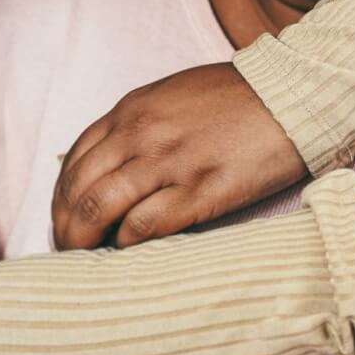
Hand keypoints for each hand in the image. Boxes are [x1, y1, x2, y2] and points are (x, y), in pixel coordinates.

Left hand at [52, 62, 306, 249]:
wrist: (293, 94)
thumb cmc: (239, 97)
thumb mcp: (175, 96)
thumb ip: (141, 126)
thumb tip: (114, 165)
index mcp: (132, 111)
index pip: (75, 160)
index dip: (62, 197)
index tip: (66, 219)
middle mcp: (141, 134)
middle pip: (78, 189)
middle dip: (65, 227)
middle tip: (69, 250)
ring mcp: (169, 162)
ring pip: (99, 209)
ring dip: (85, 242)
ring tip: (87, 260)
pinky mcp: (200, 190)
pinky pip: (144, 226)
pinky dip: (127, 245)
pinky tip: (130, 253)